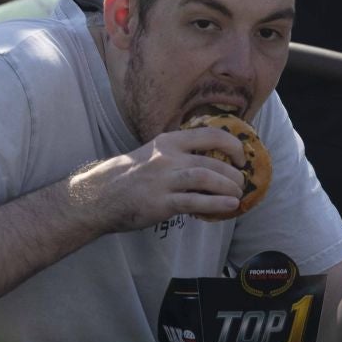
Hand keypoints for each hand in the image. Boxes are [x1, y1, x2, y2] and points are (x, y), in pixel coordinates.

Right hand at [69, 127, 245, 232]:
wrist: (100, 196)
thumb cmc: (130, 176)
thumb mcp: (153, 153)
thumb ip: (179, 153)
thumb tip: (213, 161)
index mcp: (168, 141)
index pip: (210, 134)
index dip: (233, 144)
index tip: (242, 156)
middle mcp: (167, 157)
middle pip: (212, 160)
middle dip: (233, 172)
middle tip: (241, 182)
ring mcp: (163, 180)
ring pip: (206, 178)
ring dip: (228, 187)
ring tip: (238, 194)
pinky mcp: (161, 203)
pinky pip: (195, 202)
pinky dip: (216, 204)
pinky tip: (229, 207)